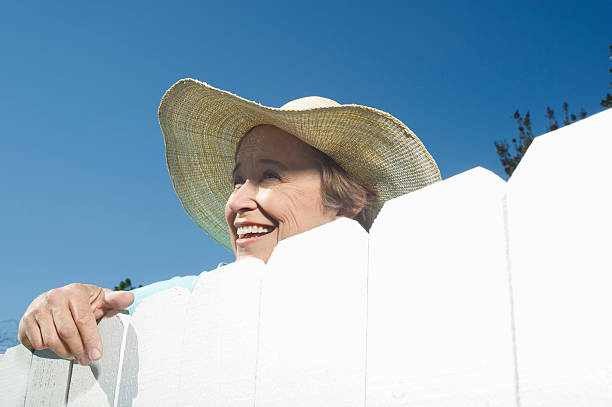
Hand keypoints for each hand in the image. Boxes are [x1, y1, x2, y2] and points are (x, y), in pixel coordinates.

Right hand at [18, 284, 133, 364]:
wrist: (52, 301)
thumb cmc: (81, 302)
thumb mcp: (101, 299)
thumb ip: (115, 300)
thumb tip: (129, 298)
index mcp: (75, 291)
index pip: (84, 319)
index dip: (92, 339)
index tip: (97, 354)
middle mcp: (56, 296)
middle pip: (67, 331)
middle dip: (79, 349)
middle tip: (86, 359)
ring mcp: (39, 307)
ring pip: (52, 338)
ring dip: (65, 351)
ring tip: (74, 354)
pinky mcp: (27, 319)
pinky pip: (38, 341)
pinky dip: (48, 349)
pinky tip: (57, 346)